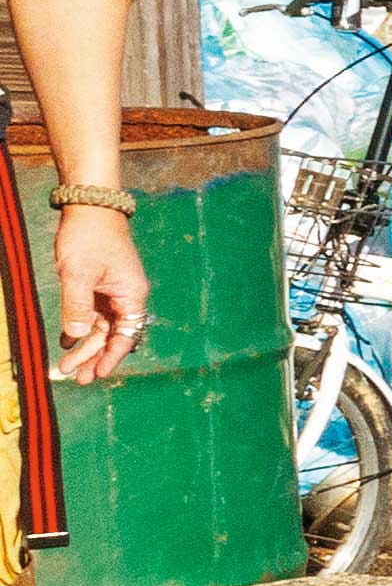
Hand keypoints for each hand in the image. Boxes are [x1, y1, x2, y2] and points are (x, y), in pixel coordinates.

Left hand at [47, 206, 142, 380]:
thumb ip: (76, 307)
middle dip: (93, 357)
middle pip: (112, 335)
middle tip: (75, 377)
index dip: (111, 357)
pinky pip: (91, 314)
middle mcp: (126, 297)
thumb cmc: (89, 238)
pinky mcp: (100, 285)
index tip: (97, 375)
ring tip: (67, 365)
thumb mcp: (78, 274)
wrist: (90, 208)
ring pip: (100, 327)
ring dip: (84, 346)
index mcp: (131, 295)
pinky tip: (67, 341)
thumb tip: (74, 338)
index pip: (125, 336)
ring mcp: (113, 292)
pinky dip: (79, 329)